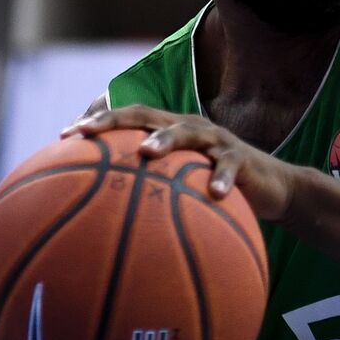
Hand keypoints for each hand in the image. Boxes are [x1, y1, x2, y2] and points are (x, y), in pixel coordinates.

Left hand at [63, 104, 296, 220]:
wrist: (275, 189)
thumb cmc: (218, 192)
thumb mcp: (184, 190)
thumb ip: (151, 195)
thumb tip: (103, 224)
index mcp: (170, 133)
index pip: (128, 118)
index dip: (98, 123)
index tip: (64, 135)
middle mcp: (189, 129)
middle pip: (148, 115)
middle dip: (115, 121)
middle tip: (88, 134)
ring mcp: (216, 142)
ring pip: (187, 132)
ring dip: (166, 139)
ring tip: (146, 152)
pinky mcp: (243, 159)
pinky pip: (230, 167)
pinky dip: (221, 179)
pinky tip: (214, 194)